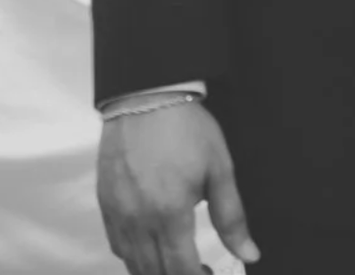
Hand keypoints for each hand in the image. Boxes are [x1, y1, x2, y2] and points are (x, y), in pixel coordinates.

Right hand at [98, 101, 260, 274]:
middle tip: (198, 269)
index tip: (210, 273)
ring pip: (133, 263)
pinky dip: (133, 256)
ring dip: (156, 270)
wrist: (145, 96)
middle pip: (155, 272)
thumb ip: (232, 218)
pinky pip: (116, 244)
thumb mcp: (219, 169)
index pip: (181, 270)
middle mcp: (138, 219)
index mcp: (170, 213)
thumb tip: (250, 254)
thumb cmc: (186, 128)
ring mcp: (117, 212)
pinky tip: (150, 246)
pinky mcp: (104, 202)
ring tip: (175, 260)